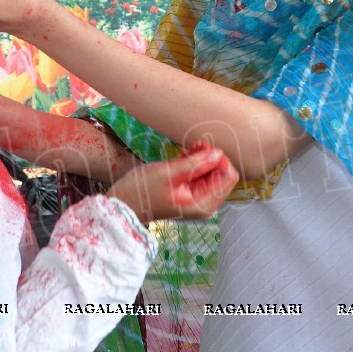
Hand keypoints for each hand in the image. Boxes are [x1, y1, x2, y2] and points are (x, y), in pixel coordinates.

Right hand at [107, 143, 238, 222]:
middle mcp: (205, 204)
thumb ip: (196, 163)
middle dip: (208, 157)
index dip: (218, 158)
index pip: (228, 175)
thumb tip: (219, 153)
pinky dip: (194, 163)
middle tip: (191, 147)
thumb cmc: (143, 192)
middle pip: (220, 173)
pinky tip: (182, 157)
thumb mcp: (170, 173)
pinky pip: (200, 174)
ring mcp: (198, 199)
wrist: (123, 204)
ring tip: (183, 152)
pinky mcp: (190, 194)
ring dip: (200, 158)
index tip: (200, 149)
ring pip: (210, 171)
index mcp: (204, 204)